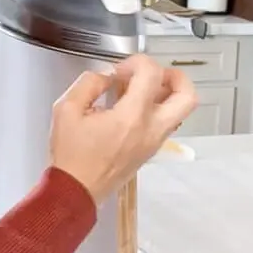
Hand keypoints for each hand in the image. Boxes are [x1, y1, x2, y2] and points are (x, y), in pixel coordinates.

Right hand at [50, 55, 197, 205]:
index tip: (119, 70)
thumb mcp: (66, 109)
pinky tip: (132, 108)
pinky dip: (158, 109)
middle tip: (153, 75)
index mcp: (131, 117)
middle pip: (186, 96)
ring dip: (168, 93)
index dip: (136, 62)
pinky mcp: (150, 150)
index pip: (152, 74)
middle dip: (175, 77)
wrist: (77, 190)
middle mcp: (150, 129)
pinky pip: (166, 123)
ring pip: (181, 112)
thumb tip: (106, 75)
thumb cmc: (72, 156)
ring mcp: (154, 142)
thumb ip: (88, 83)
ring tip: (142, 89)